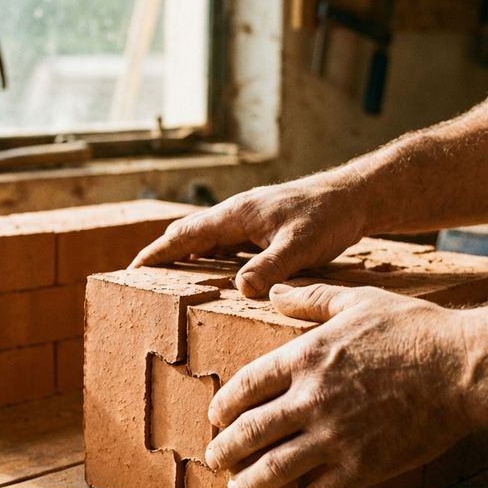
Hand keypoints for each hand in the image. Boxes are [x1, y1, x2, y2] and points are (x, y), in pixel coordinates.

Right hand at [131, 176, 365, 296]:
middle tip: (141, 281)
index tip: (132, 271)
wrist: (355, 197)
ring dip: (186, 258)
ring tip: (169, 283)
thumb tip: (240, 290)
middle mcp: (237, 215)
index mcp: (236, 215)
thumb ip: (270, 267)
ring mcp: (249, 221)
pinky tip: (215, 277)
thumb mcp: (299, 246)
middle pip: (189, 235)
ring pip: (207, 240)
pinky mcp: (262, 229)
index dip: (156, 254)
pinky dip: (210, 259)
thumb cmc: (328, 217)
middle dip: (163, 255)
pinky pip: (226, 245)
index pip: (184, 235)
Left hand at [204, 283, 472, 487]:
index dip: (224, 404)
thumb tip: (274, 292)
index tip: (216, 415)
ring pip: (275, 467)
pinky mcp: (363, 467)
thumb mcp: (357, 301)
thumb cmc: (414, 329)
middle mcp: (311, 399)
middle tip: (215, 458)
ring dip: (249, 482)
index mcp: (305, 357)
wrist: (463, 368)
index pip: (246, 385)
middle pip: (251, 430)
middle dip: (226, 448)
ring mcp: (335, 436)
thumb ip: (311, 298)